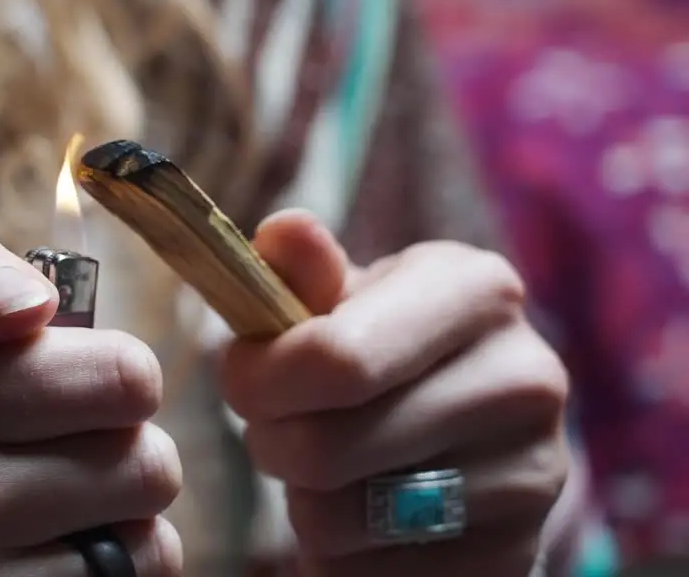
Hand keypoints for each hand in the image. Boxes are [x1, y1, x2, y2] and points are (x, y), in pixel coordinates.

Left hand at [219, 210, 568, 576]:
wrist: (470, 437)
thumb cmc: (382, 348)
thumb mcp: (347, 298)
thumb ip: (304, 271)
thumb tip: (283, 231)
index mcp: (478, 290)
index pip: (335, 359)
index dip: (260, 380)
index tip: (240, 378)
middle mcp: (525, 377)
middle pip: (325, 448)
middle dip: (269, 440)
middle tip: (274, 426)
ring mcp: (533, 475)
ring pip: (336, 518)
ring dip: (301, 499)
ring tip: (324, 465)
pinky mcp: (513, 555)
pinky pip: (366, 573)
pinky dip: (338, 553)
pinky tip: (361, 514)